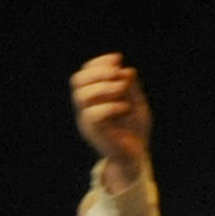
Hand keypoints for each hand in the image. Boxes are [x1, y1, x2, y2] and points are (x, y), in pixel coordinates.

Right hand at [71, 53, 152, 188]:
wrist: (136, 157)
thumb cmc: (135, 130)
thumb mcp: (137, 104)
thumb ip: (132, 88)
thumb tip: (127, 70)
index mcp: (93, 98)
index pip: (85, 73)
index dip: (98, 63)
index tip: (118, 58)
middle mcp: (86, 107)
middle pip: (77, 81)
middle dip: (98, 71)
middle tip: (117, 73)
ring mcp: (87, 120)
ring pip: (81, 96)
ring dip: (103, 87)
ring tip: (121, 89)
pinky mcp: (94, 133)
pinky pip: (93, 114)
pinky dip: (110, 106)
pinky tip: (125, 108)